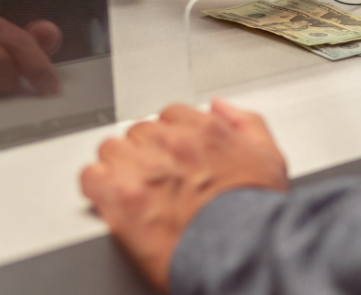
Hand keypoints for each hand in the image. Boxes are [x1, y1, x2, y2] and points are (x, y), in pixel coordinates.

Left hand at [80, 99, 287, 291]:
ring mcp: (142, 167)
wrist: (243, 253)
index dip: (169, 137)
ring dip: (118, 167)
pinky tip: (108, 200)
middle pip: (139, 132)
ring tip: (131, 190)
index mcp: (203, 129)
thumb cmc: (255, 214)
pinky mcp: (119, 196)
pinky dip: (97, 187)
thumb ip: (246, 123)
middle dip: (145, 153)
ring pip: (112, 150)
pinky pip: (91, 177)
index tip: (170, 154)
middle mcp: (170, 142)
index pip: (170, 116)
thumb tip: (221, 108)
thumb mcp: (269, 158)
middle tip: (153, 178)